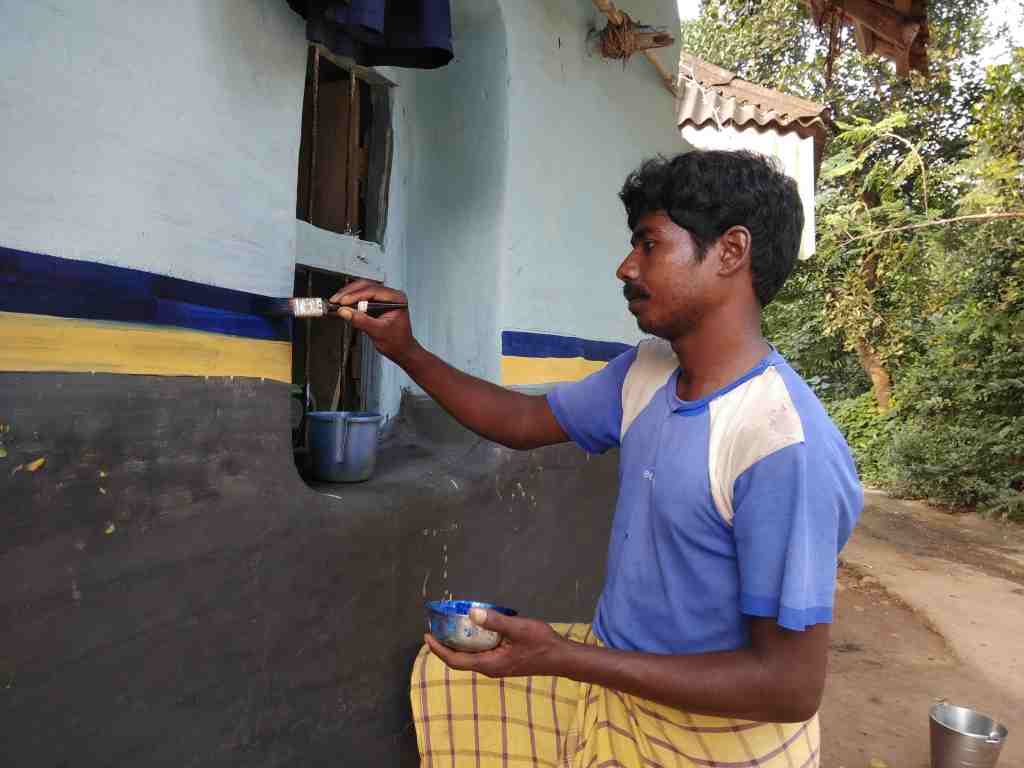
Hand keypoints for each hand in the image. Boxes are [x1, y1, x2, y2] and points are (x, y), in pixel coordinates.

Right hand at [329, 279, 416, 364]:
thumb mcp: (378, 332)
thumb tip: (345, 312)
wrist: (401, 350)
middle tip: (336, 300)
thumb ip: (361, 321)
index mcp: (396, 299)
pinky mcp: (378, 302)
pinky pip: (363, 296)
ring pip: (363, 289)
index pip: (373, 291)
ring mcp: (384, 298)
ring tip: (336, 302)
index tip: (342, 302)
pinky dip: (351, 299)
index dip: (355, 295)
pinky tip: (342, 304)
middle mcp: (391, 295)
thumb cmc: (396, 342)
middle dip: (349, 293)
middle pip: (366, 286)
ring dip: (348, 294)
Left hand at [424, 608, 570, 677]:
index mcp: (489, 664)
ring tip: (449, 627)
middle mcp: (490, 668)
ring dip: (458, 644)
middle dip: (445, 646)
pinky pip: (481, 653)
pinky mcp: (504, 661)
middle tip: (435, 628)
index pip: (456, 660)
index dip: (439, 649)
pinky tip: (474, 629)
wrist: (561, 658)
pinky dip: (472, 642)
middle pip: (460, 660)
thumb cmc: (541, 644)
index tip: (427, 637)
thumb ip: (495, 622)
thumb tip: (472, 613)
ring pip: (471, 656)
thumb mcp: (518, 629)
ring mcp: (497, 666)